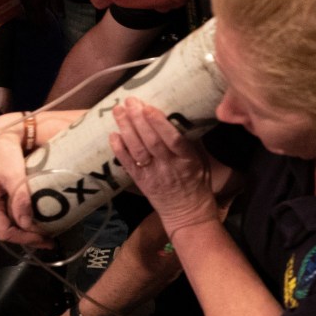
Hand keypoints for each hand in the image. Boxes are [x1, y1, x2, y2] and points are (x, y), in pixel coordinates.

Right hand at [0, 113, 51, 247]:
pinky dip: (17, 219)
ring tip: (42, 231)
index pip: (4, 232)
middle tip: (48, 239)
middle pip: (3, 230)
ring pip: (4, 223)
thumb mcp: (13, 174)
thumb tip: (26, 224)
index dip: (25, 239)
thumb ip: (19, 199)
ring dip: (22, 228)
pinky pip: (5, 213)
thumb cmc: (3, 153)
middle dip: (25, 236)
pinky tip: (31, 222)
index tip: (45, 240)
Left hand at [110, 97, 218, 238]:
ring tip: (119, 111)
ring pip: (137, 150)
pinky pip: (128, 164)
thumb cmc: (197, 183)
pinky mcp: (140, 181)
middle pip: (151, 141)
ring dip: (126, 129)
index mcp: (188, 160)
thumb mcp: (201, 161)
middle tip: (129, 101)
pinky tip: (113, 134)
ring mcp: (153, 175)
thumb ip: (190, 141)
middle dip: (138, 119)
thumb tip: (180, 115)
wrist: (187, 213)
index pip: (173, 139)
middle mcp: (169, 167)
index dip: (159, 123)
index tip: (148, 107)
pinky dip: (119, 149)